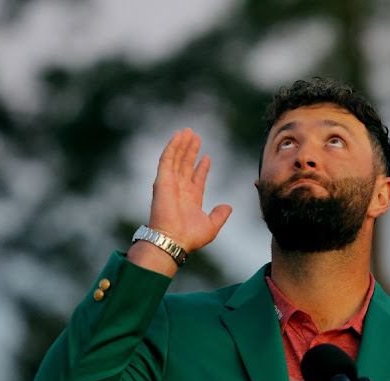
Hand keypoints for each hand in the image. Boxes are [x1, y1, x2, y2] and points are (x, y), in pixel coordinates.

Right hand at [128, 129, 231, 273]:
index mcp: (192, 199)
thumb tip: (228, 206)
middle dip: (191, 150)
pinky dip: (172, 147)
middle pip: (186, 165)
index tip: (207, 157)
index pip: (197, 178)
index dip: (202, 167)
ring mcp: (170, 183)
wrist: (174, 240)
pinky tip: (178, 136)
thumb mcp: (211, 226)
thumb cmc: (190, 237)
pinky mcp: (162, 180)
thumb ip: (220, 215)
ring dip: (182, 144)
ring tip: (188, 131)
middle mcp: (180, 189)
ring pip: (177, 159)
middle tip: (196, 136)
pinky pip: (167, 159)